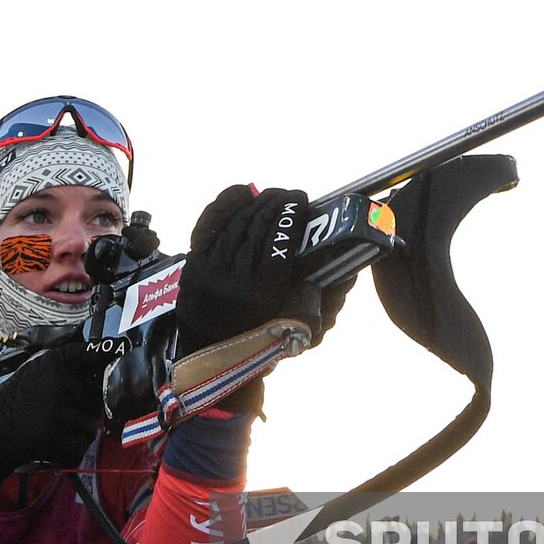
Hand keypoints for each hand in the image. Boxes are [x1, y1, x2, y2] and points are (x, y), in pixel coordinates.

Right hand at [0, 340, 110, 506]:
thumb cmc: (18, 399)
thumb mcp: (38, 370)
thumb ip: (66, 365)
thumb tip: (105, 356)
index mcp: (55, 362)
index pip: (92, 353)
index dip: (108, 353)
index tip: (121, 349)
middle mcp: (60, 381)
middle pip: (97, 397)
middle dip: (87, 408)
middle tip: (63, 412)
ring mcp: (59, 408)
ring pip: (92, 423)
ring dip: (80, 430)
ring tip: (56, 428)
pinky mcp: (57, 433)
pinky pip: (81, 443)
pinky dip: (72, 448)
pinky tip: (54, 441)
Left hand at [178, 186, 353, 352]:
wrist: (208, 349)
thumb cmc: (261, 338)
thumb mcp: (296, 326)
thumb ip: (322, 301)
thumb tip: (350, 273)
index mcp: (262, 296)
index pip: (280, 244)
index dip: (292, 217)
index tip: (302, 200)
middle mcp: (234, 282)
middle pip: (258, 229)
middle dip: (277, 205)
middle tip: (292, 196)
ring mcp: (210, 271)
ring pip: (237, 224)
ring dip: (257, 203)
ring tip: (273, 195)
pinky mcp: (193, 264)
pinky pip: (211, 225)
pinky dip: (227, 205)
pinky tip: (244, 193)